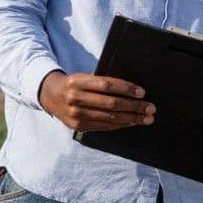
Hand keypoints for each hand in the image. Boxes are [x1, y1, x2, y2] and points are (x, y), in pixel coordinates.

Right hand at [38, 70, 154, 130]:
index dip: (126, 89)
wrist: (51, 96)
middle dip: (134, 106)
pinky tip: (132, 122)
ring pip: (109, 117)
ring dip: (131, 118)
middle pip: (111, 103)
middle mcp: (75, 98)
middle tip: (151, 108)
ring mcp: (76, 114)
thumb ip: (103, 81)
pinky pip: (104, 126)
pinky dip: (120, 124)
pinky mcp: (78, 126)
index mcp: (78, 81)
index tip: (142, 92)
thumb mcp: (85, 76)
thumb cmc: (76, 83)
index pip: (107, 85)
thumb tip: (132, 88)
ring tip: (146, 118)